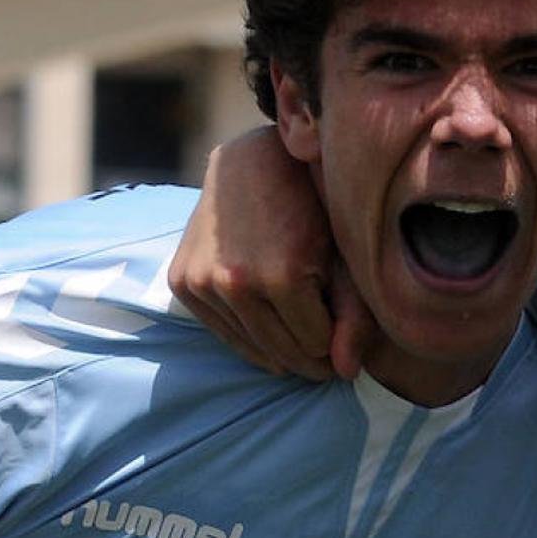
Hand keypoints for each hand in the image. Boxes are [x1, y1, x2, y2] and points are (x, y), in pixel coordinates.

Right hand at [170, 127, 341, 379]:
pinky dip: (248, 337)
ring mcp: (203, 282)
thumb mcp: (344, 256)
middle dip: (310, 357)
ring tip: (301, 339)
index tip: (342, 336)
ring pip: (253, 347)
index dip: (335, 345)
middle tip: (326, 355)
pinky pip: (222, 332)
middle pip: (283, 351)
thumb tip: (347, 374)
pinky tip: (268, 325)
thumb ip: (353, 317)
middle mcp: (236, 282)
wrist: (253, 162)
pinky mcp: (183, 282)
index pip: (317, 345)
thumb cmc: (311, 207)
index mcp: (282, 276)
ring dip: (280, 350)